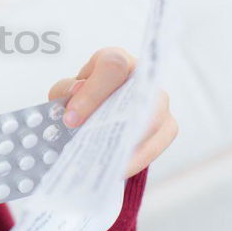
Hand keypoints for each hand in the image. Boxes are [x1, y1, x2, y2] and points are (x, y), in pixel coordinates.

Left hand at [48, 47, 178, 178]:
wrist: (90, 113)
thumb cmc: (79, 98)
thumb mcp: (64, 91)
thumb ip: (66, 90)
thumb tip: (78, 90)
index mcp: (115, 60)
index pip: (113, 66)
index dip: (93, 93)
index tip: (71, 119)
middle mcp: (143, 77)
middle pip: (142, 96)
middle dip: (114, 122)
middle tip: (87, 145)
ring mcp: (159, 102)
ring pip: (155, 121)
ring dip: (127, 145)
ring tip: (103, 164)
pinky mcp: (166, 126)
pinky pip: (159, 144)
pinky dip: (137, 159)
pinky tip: (117, 170)